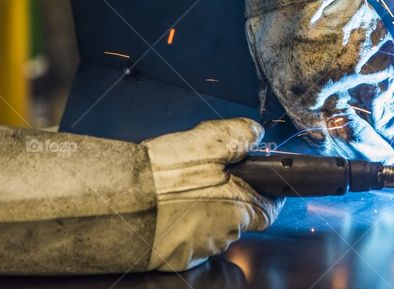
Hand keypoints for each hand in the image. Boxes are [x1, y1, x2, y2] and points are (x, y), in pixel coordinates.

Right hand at [141, 118, 282, 271]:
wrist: (124, 201)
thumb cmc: (165, 176)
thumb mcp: (210, 140)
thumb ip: (241, 134)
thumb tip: (255, 134)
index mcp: (239, 207)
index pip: (269, 210)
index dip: (265, 194)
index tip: (258, 183)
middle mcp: (223, 234)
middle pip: (238, 217)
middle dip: (228, 198)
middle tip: (206, 178)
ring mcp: (200, 248)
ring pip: (213, 228)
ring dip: (205, 212)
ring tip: (181, 192)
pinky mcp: (177, 258)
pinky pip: (189, 241)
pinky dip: (183, 226)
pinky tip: (169, 209)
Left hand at [247, 0, 393, 163]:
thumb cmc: (277, 25)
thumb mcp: (265, 71)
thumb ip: (278, 102)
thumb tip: (282, 123)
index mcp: (303, 105)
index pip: (333, 147)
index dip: (348, 159)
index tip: (358, 163)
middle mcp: (338, 98)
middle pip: (363, 143)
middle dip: (376, 157)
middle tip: (387, 162)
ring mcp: (366, 80)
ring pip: (389, 125)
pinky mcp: (386, 60)